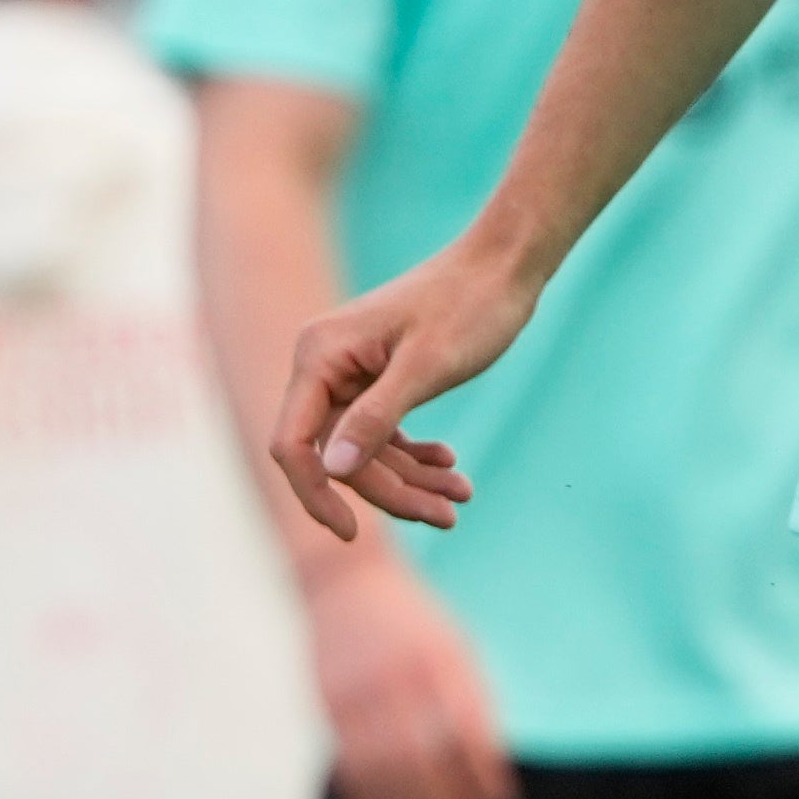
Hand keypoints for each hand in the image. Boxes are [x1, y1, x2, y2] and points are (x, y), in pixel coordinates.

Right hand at [271, 241, 541, 537]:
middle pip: (339, 456)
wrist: (504, 265)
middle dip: (390, 491)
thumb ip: (376, 417)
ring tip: (460, 498)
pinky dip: (415, 456)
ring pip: (366, 450)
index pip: (294, 445)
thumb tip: (335, 469)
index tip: (354, 534)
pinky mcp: (379, 379)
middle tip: (448, 516)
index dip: (316, 494)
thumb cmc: (469, 305)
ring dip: (411, 480)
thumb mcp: (427, 366)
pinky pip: (384, 433)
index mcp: (319, 356)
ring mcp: (350, 373)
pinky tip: (450, 469)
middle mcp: (324, 365)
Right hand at [305, 553, 516, 798]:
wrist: (345, 583)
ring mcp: (360, 694)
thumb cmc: (413, 625)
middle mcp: (400, 680)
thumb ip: (471, 705)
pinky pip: (348, 770)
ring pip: (385, 774)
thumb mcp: (455, 651)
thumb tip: (490, 773)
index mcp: (441, 664)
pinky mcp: (329, 708)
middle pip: (427, 763)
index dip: (486, 780)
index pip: (469, 735)